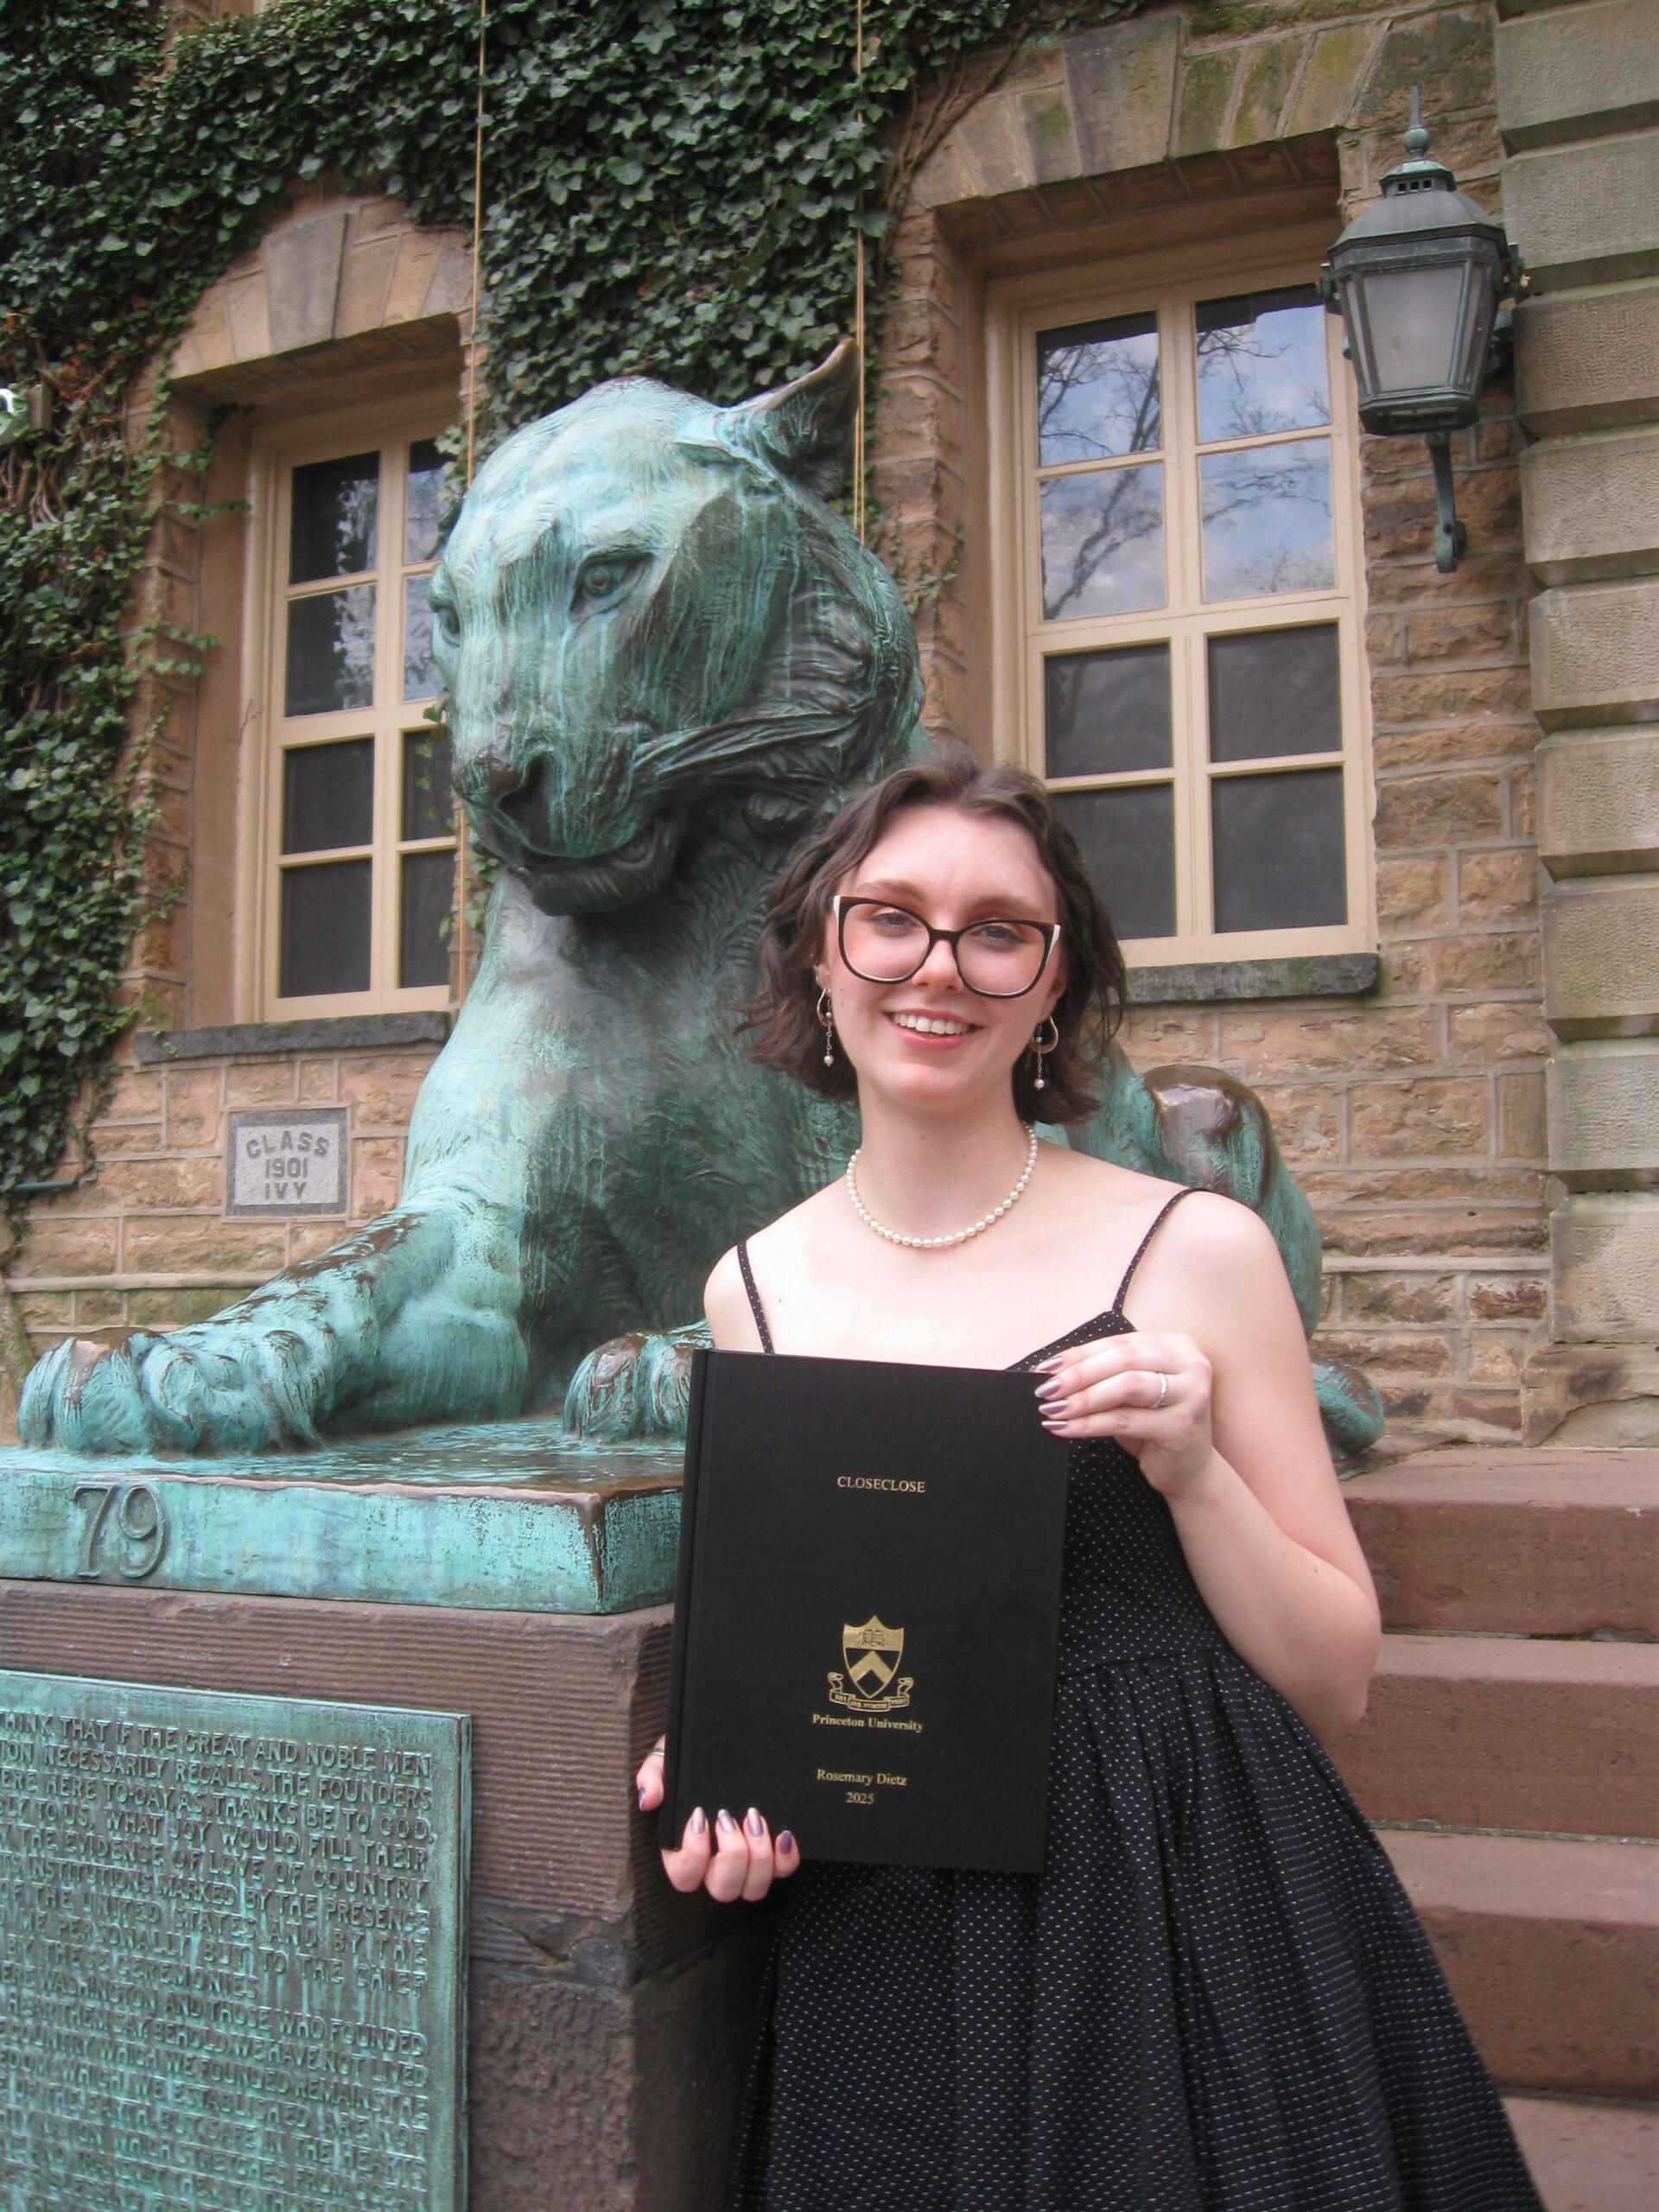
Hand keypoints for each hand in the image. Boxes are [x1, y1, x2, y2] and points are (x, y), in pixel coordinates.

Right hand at [634, 1738, 800, 1900]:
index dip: (693, 1854)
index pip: (684, 1876)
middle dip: (731, 1855)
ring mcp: (745, 1864)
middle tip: (729, 1817)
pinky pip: (783, 1872)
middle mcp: (714, 1865)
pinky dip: (786, 1858)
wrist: (723, 1749)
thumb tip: (650, 1798)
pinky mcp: (772, 1856)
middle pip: (722, 1888)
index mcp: (683, 1849)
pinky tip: (783, 1834)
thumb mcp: (668, 1759)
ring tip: (755, 1817)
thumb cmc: (691, 1761)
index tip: (699, 1818)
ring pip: (753, 1888)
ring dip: (758, 1857)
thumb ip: (653, 1774)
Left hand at [1034, 1331, 1217, 1498]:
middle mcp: (1191, 1364)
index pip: (1120, 1342)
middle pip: (1123, 1359)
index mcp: (1176, 1346)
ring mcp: (1192, 1394)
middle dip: (1078, 1374)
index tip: (1046, 1368)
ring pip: (1126, 1385)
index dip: (1080, 1354)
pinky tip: (1066, 1428)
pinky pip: (1126, 1419)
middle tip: (1045, 1389)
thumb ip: (1105, 1376)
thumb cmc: (1154, 1427)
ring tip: (1053, 1409)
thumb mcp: (1131, 1395)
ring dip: (1083, 1398)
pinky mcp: (1183, 1425)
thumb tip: (1052, 1372)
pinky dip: (1090, 1424)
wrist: (1190, 1471)